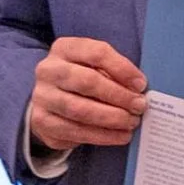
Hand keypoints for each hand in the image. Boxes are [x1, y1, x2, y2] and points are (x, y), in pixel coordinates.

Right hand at [30, 36, 148, 151]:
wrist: (51, 99)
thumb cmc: (82, 77)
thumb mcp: (95, 65)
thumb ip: (114, 71)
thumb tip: (139, 89)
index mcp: (64, 48)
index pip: (96, 53)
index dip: (122, 69)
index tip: (141, 84)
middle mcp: (48, 71)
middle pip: (87, 81)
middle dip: (118, 96)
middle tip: (139, 106)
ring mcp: (42, 97)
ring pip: (80, 110)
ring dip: (112, 118)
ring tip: (132, 122)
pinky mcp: (42, 122)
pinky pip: (75, 132)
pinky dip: (102, 136)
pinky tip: (119, 135)